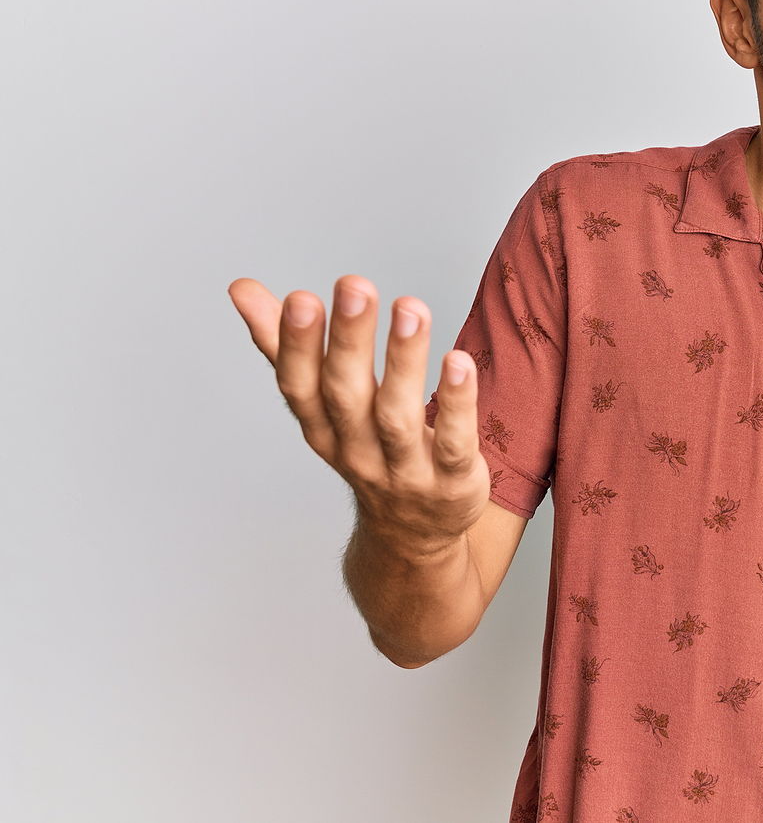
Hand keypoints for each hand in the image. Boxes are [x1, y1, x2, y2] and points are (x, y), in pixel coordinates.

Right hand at [228, 274, 490, 552]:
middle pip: (346, 394)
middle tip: (354, 286)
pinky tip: (459, 360)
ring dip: (403, 361)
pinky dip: (456, 403)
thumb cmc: (366, 448)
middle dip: (347, 340)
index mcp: (321, 427)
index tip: (300, 297)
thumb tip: (241, 288)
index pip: (299, 387)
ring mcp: (404, 470)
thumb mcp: (323, 404)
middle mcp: (356, 450)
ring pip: (398, 416)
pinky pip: (453, 441)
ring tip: (410, 307)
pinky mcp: (451, 480)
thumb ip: (285, 344)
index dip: (295, 346)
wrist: (413, 537)